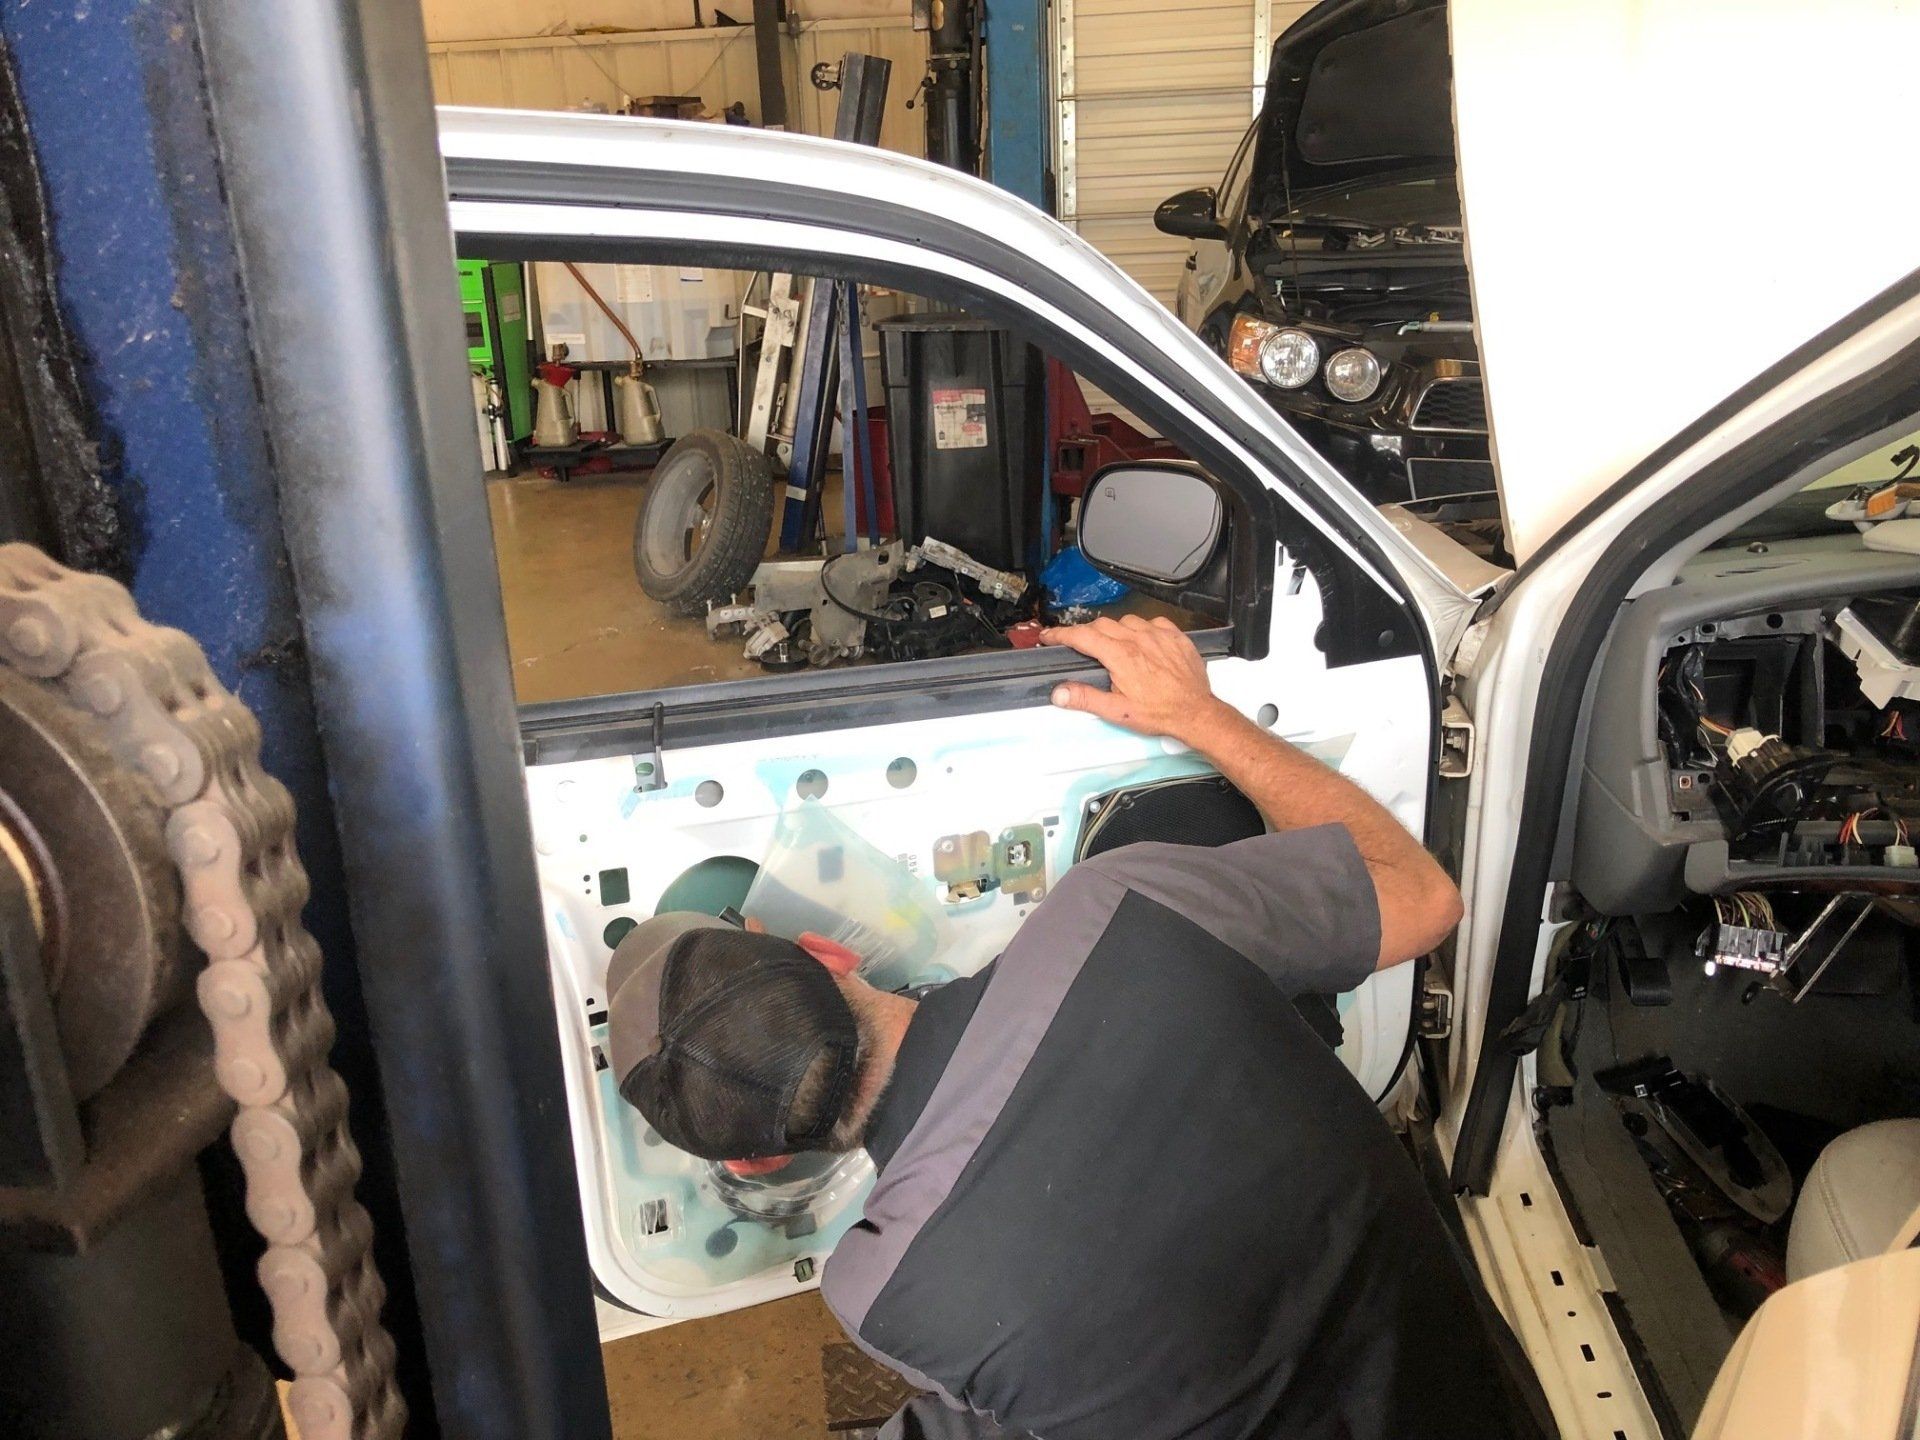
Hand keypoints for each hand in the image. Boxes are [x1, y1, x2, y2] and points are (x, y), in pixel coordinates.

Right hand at [1039, 616, 1229, 740]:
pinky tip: (1142, 641)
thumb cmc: (1159, 713)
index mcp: (1120, 655)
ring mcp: (1159, 634)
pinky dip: (1142, 629)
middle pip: (1102, 624)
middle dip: (1086, 632)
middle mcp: (1138, 639)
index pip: (1082, 636)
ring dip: (1114, 630)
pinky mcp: (1175, 636)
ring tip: (1112, 644)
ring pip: (1127, 621)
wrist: (1196, 712)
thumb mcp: (1117, 711)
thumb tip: (1058, 693)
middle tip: (1079, 645)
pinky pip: (1153, 622)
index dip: (1061, 634)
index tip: (1049, 636)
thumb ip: (1085, 698)